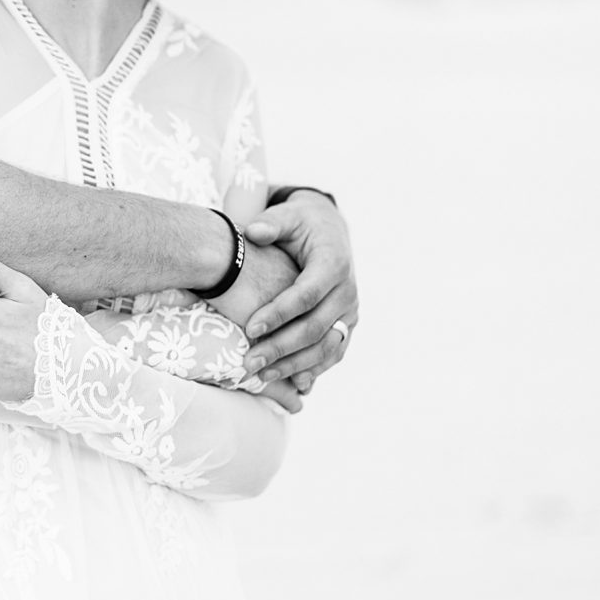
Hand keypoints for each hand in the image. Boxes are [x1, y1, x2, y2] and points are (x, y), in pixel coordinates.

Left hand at [238, 193, 357, 392]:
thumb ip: (271, 223)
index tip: (249, 328)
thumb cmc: (302, 224)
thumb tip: (253, 231)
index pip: (305, 295)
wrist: (329, 231)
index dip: (278, 314)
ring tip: (261, 376)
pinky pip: (333, 353)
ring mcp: (350, 312)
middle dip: (280, 348)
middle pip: (315, 328)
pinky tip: (292, 383)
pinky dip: (314, 370)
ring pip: (325, 347)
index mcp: (333, 264)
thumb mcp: (289, 215)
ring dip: (294, 365)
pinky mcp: (346, 325)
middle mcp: (347, 291)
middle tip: (249, 362)